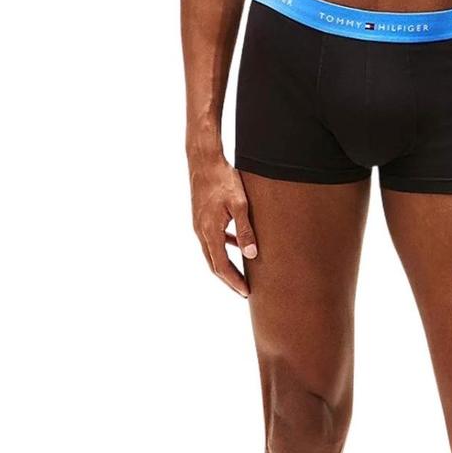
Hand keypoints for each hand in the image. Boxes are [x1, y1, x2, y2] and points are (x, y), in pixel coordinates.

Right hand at [189, 158, 256, 296]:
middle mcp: (201, 231)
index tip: (246, 292)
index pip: (221, 266)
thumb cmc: (223, 179)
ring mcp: (199, 224)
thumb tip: (251, 254)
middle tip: (243, 291)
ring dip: (225, 265)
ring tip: (240, 274)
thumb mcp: (239, 204)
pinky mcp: (201, 217)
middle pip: (214, 264)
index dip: (233, 281)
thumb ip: (245, 229)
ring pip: (212, 253)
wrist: (204, 160)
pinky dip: (223, 248)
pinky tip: (236, 245)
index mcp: (209, 231)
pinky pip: (212, 239)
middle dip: (229, 279)